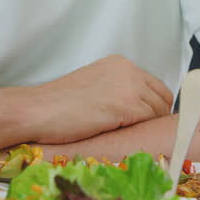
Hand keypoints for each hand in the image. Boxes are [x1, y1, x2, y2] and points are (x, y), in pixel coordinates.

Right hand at [24, 55, 172, 144]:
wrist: (37, 110)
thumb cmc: (58, 104)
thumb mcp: (94, 87)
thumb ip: (117, 90)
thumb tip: (138, 109)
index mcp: (119, 63)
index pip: (154, 85)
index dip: (153, 106)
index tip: (144, 121)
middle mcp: (128, 70)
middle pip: (162, 97)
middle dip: (155, 116)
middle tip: (138, 132)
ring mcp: (128, 86)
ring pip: (158, 111)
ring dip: (147, 125)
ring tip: (126, 135)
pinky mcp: (126, 105)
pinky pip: (149, 121)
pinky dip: (140, 131)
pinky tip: (121, 135)